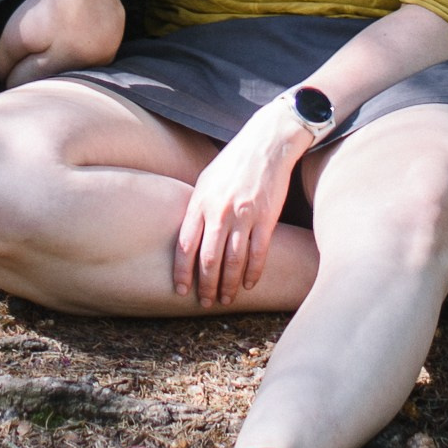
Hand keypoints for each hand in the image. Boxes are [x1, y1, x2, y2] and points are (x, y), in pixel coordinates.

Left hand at [173, 99, 313, 306]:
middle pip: (208, 260)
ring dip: (228, 285)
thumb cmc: (233, 163)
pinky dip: (253, 273)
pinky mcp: (266, 218)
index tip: (181, 290)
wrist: (266, 144)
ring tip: (226, 299)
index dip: (182, 272)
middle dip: (206, 286)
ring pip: (233, 261)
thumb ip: (196, 208)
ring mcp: (244, 216)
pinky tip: (248, 284)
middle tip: (205, 302)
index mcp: (200, 202)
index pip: (185, 246)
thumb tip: (187, 236)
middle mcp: (219, 211)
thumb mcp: (206, 180)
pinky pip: (258, 254)